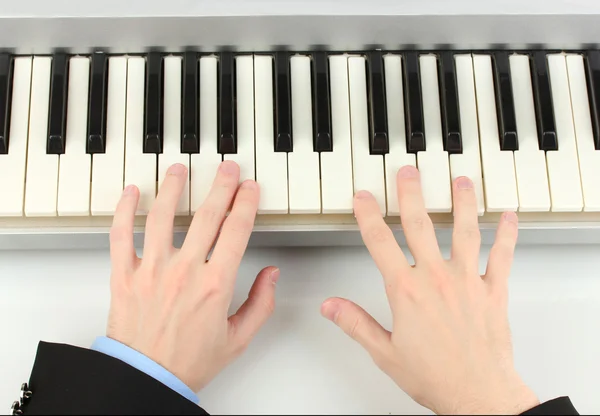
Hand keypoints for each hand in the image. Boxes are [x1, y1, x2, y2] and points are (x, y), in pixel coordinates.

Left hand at [106, 161, 277, 391]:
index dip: (246, 203)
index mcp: (215, 285)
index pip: (236, 230)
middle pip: (207, 215)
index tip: (250, 189)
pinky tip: (132, 193)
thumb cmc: (189, 362)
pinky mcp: (124, 275)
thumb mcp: (239, 339)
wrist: (147, 379)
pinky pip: (121, 235)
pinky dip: (124, 210)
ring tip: (179, 169)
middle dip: (221, 186)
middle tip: (227, 168)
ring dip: (173, 188)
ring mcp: (152, 269)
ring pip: (163, 216)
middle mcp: (184, 271)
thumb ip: (260, 304)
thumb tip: (271, 274)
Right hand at [321, 166, 538, 414]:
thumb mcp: (385, 352)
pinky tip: (508, 217)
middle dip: (411, 194)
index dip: (368, 215)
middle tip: (408, 172)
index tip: (363, 198)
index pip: (380, 242)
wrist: (478, 395)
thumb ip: (356, 323)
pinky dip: (507, 234)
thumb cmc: (435, 376)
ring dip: (462, 202)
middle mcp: (436, 278)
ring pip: (464, 231)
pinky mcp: (493, 291)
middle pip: (420, 225)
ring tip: (460, 180)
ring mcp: (467, 281)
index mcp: (406, 291)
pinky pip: (502, 256)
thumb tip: (331, 306)